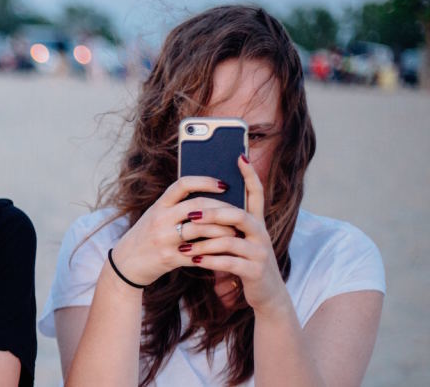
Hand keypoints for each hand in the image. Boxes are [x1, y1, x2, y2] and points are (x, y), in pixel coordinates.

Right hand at [111, 176, 239, 285]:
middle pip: (198, 206)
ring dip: (223, 231)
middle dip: (222, 209)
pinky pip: (198, 253)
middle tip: (239, 212)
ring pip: (201, 230)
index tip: (224, 184)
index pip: (183, 184)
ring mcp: (164, 239)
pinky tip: (225, 252)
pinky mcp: (169, 258)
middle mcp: (160, 219)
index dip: (205, 181)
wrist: (125, 263)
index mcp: (158, 206)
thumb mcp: (155, 216)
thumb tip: (209, 199)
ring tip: (236, 232)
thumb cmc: (146, 237)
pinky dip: (213, 253)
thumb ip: (176, 207)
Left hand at [180, 154, 289, 312]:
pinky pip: (230, 263)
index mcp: (256, 223)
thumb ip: (226, 224)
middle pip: (240, 216)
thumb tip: (201, 204)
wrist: (266, 293)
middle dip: (214, 213)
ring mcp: (260, 253)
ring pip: (231, 241)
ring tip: (184, 246)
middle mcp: (261, 234)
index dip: (250, 175)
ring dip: (205, 243)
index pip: (256, 194)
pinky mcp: (256, 271)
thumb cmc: (244, 261)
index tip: (239, 156)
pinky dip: (210, 261)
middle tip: (191, 215)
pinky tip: (194, 261)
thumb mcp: (238, 240)